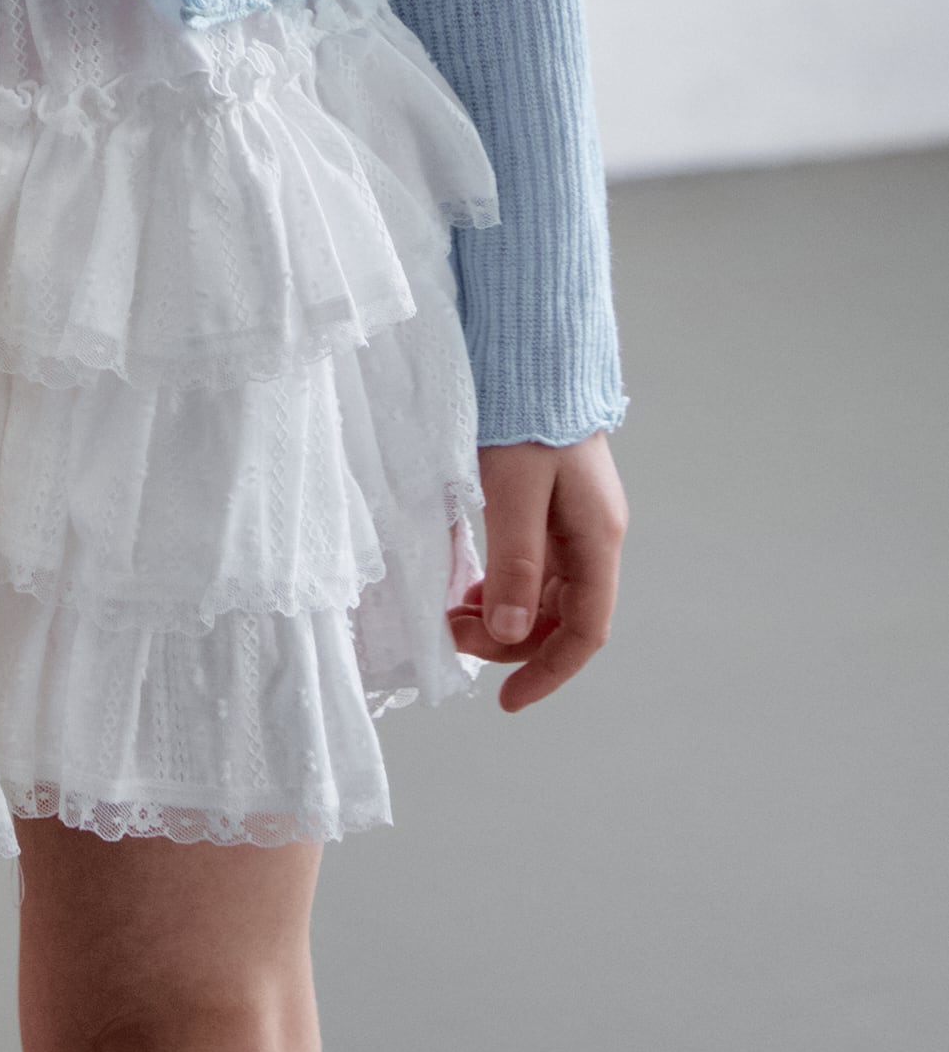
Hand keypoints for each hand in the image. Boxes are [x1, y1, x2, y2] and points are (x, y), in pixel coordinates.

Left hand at [455, 433, 626, 711]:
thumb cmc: (527, 413)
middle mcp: (592, 534)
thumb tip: (512, 633)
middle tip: (454, 633)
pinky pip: (532, 563)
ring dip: (505, 613)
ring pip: (545, 592)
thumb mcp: (513, 488)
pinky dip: (503, 583)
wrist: (533, 350)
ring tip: (455, 612)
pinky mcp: (550, 504)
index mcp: (597, 536)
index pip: (585, 630)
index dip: (548, 672)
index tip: (508, 700)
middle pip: (562, 615)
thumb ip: (515, 561)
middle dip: (512, 640)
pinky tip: (471, 584)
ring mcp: (573, 520)